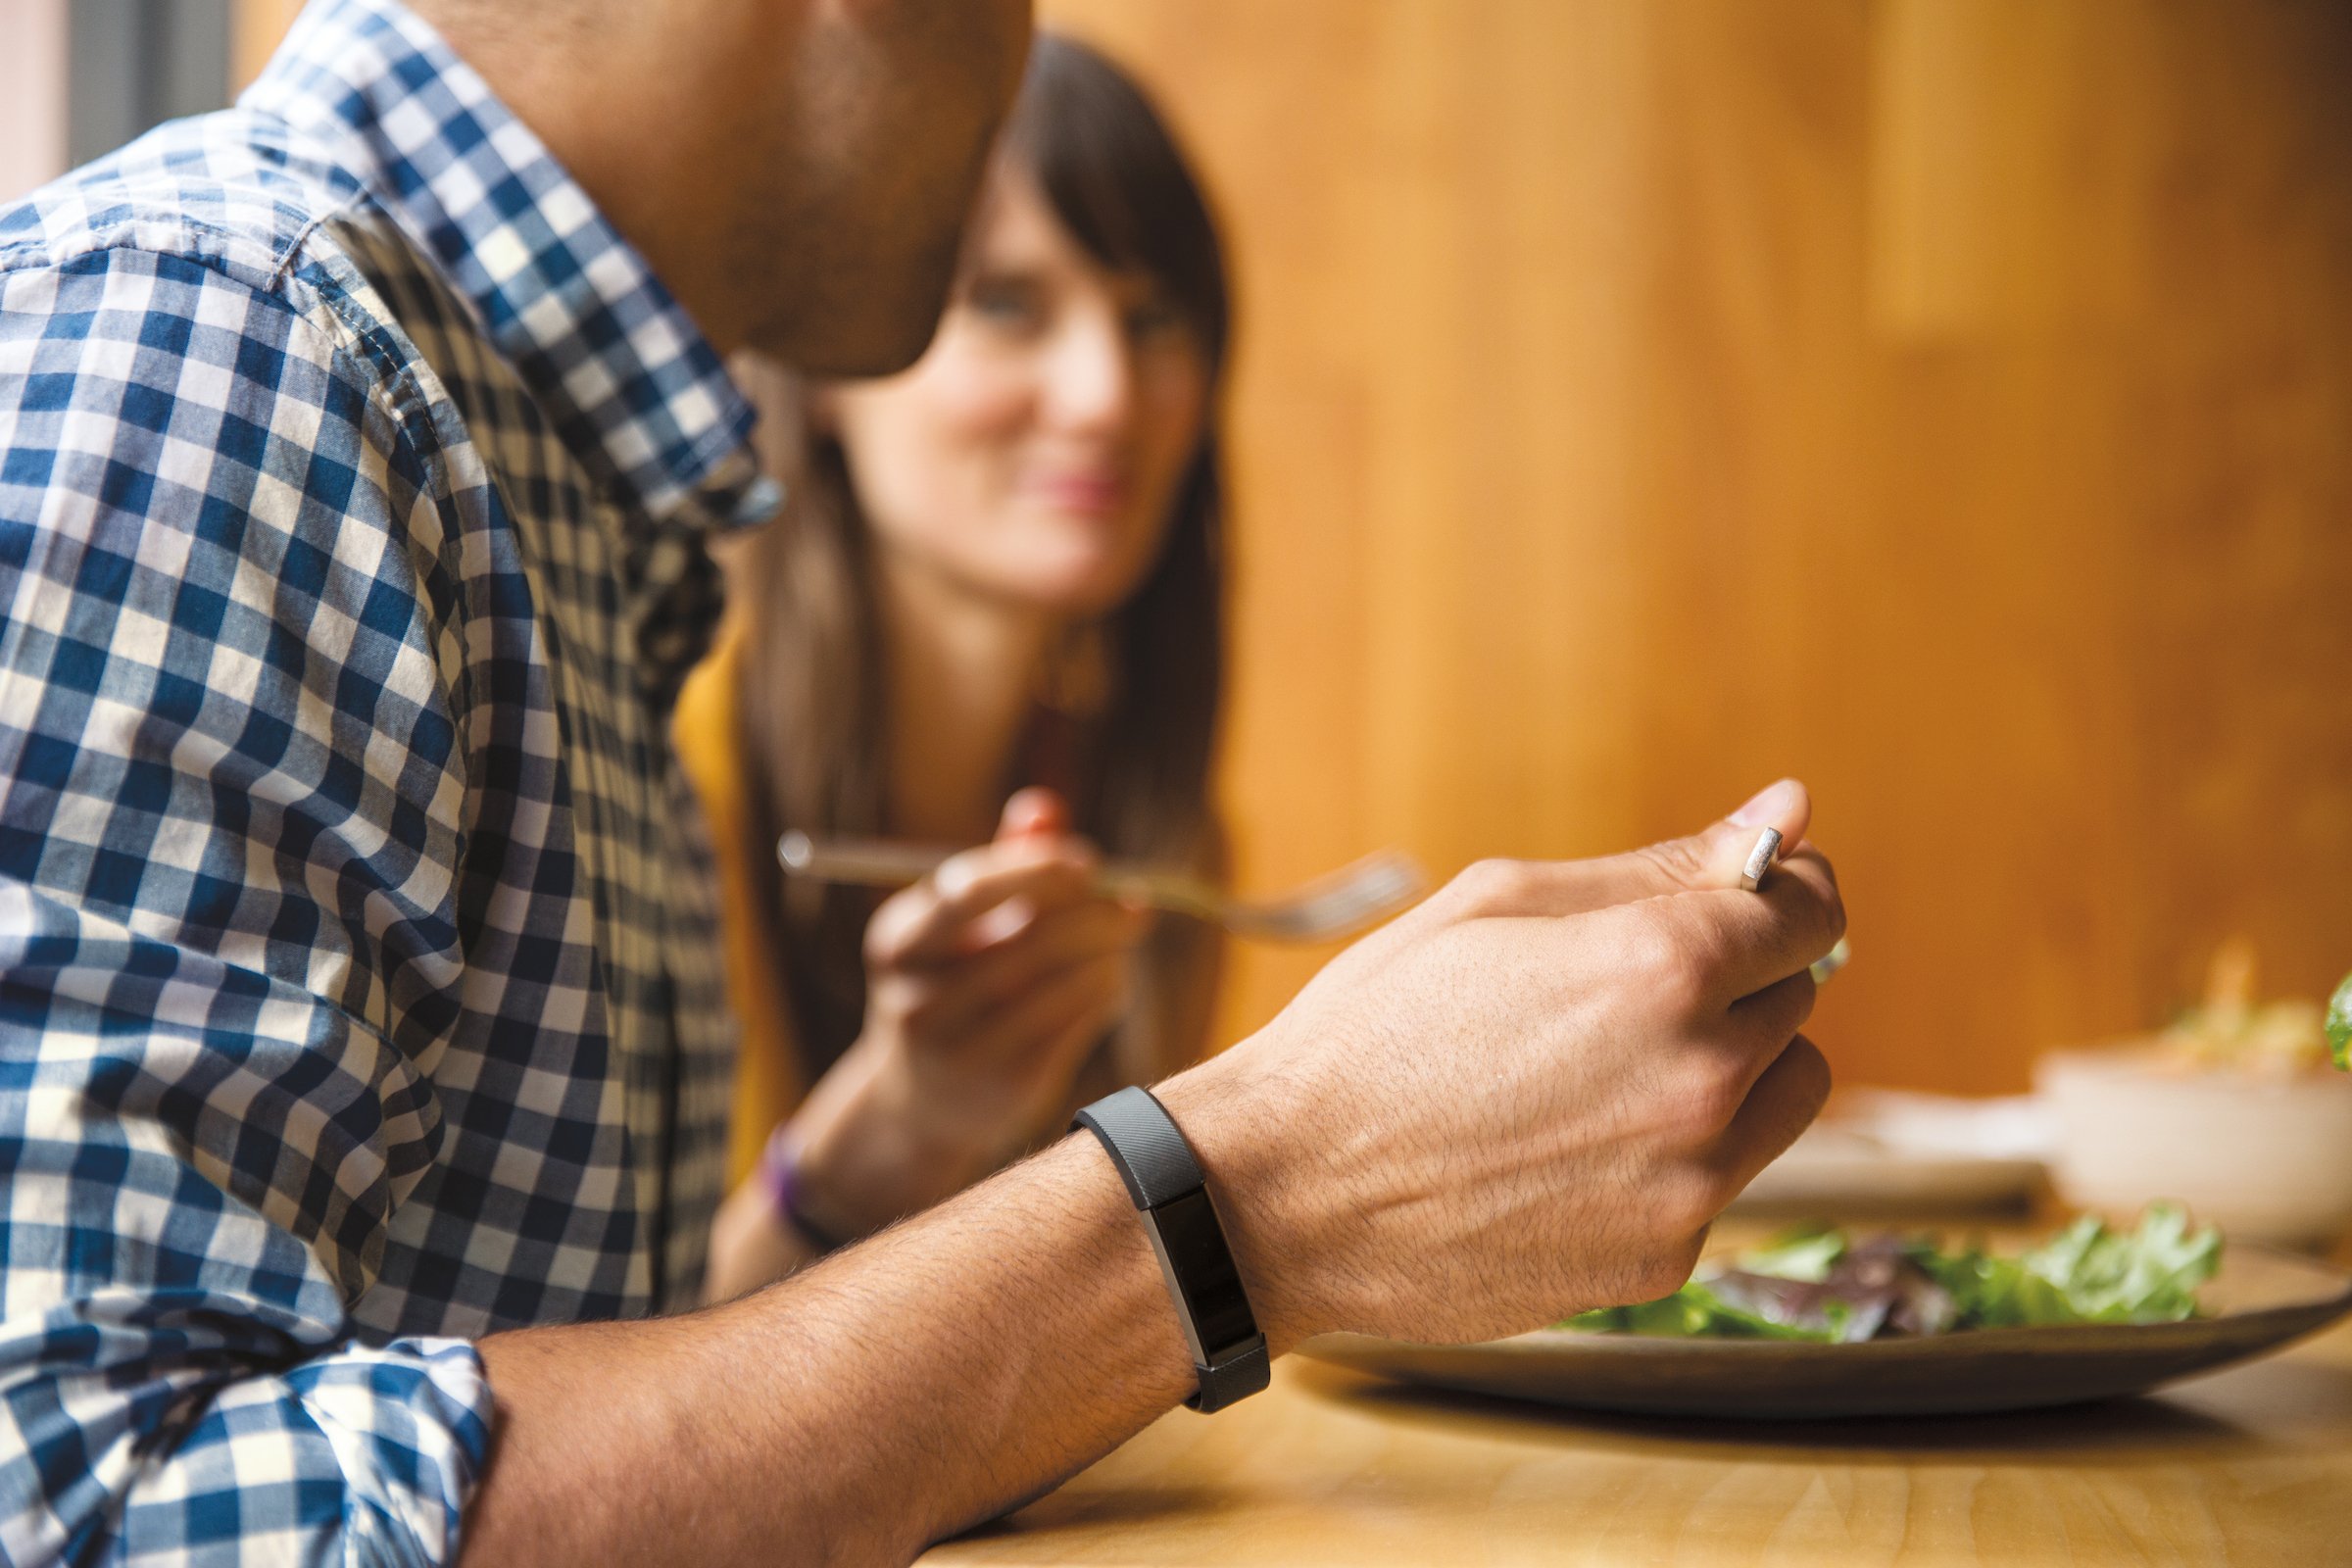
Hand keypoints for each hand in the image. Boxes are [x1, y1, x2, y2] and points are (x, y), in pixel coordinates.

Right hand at [793, 789, 1150, 1235]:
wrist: (921, 1102)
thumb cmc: (950, 983)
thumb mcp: (958, 924)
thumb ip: (1002, 861)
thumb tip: (1043, 805)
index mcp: (898, 943)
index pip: (969, 890)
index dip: (1038, 869)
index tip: (1088, 863)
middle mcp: (919, 1000)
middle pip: (1033, 938)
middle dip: (1097, 913)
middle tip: (1133, 903)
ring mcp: (963, 1049)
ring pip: (1067, 981)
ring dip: (1109, 953)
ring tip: (1121, 939)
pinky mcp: (1008, 1085)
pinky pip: (1081, 1021)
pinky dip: (1107, 991)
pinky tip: (1109, 979)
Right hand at [1158, 779, 1841, 1348]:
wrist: (1287, 1194)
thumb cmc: (1377, 1028)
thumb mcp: (1502, 904)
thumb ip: (1661, 864)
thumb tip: (1791, 809)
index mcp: (1664, 965)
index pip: (1810, 909)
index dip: (1782, 891)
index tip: (1748, 894)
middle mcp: (1702, 1075)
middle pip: (1797, 998)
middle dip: (1734, 979)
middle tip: (1615, 991)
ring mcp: (1692, 1179)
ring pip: (1786, 1093)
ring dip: (1732, 1067)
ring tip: (1603, 1070)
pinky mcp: (1666, 1256)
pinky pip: (1722, 1178)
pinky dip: (1675, 1153)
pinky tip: (1569, 1146)